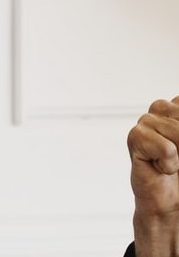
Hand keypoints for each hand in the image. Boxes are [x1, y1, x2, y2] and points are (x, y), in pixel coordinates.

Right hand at [127, 96, 178, 255]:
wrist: (171, 203)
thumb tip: (170, 145)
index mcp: (177, 108)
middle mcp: (160, 110)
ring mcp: (145, 122)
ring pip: (177, 132)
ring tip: (172, 163)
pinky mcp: (135, 138)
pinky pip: (166, 148)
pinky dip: (169, 164)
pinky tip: (161, 168)